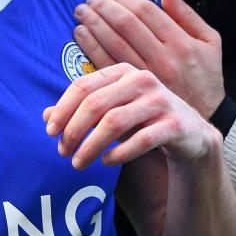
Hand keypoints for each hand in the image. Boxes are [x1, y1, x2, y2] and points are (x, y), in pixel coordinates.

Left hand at [43, 63, 219, 169]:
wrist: (190, 134)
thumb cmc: (143, 120)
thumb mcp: (113, 110)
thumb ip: (81, 110)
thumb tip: (45, 116)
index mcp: (123, 71)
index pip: (83, 85)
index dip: (62, 109)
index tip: (50, 132)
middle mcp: (142, 80)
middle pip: (95, 103)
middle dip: (74, 130)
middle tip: (62, 152)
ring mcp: (160, 101)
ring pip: (114, 122)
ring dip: (91, 146)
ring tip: (78, 163)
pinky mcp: (175, 124)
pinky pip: (140, 140)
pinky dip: (119, 154)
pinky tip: (107, 162)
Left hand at [72, 0, 224, 117]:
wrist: (202, 124)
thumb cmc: (205, 79)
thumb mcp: (209, 42)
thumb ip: (186, 14)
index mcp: (180, 42)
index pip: (145, 11)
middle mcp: (164, 58)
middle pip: (126, 25)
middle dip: (103, 9)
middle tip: (87, 2)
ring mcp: (151, 80)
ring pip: (115, 44)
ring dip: (94, 25)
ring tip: (81, 14)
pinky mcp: (139, 98)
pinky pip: (109, 72)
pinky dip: (92, 53)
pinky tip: (81, 38)